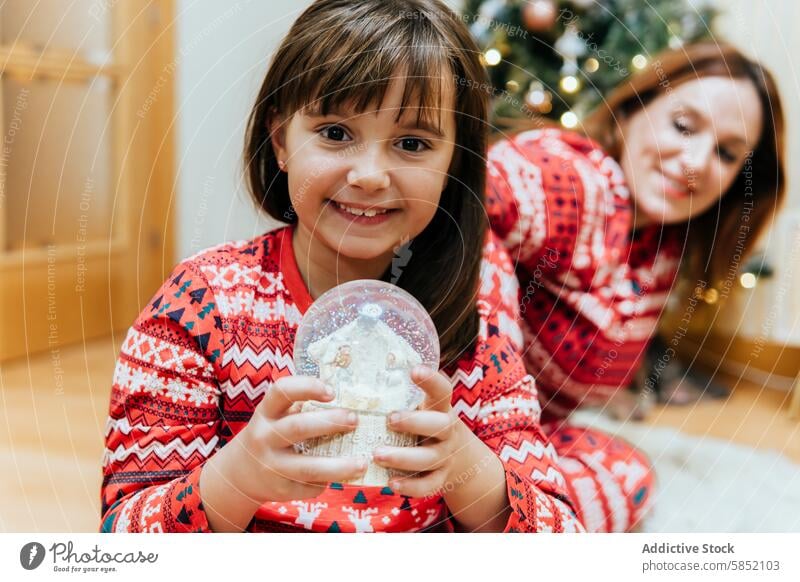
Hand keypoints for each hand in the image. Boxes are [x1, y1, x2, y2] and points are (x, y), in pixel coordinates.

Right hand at [229, 375, 366, 503]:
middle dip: (330, 423)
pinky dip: (328, 482)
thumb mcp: (275, 416)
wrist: (240, 474)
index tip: (332, 391)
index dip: (307, 387)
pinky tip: (340, 477)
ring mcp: (271, 466)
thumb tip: (347, 397)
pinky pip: (310, 487)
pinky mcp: (280, 490)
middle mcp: (265, 438)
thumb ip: (300, 406)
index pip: (282, 392)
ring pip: (308, 468)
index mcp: (266, 413)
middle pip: (299, 427)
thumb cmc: (271, 435)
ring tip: (362, 463)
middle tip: (355, 420)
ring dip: (339, 466)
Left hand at [372, 366, 468, 497]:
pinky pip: (428, 485)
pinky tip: (390, 483)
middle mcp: (447, 431)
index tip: (413, 370)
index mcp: (440, 408)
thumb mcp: (419, 408)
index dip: (431, 380)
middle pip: (441, 425)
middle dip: (415, 422)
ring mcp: (446, 456)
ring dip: (403, 457)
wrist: (456, 457)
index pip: (442, 390)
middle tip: (389, 419)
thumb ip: (396, 398)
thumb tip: (350, 383)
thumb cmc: (423, 425)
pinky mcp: (440, 479)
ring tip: (376, 454)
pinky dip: (410, 486)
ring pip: (430, 458)